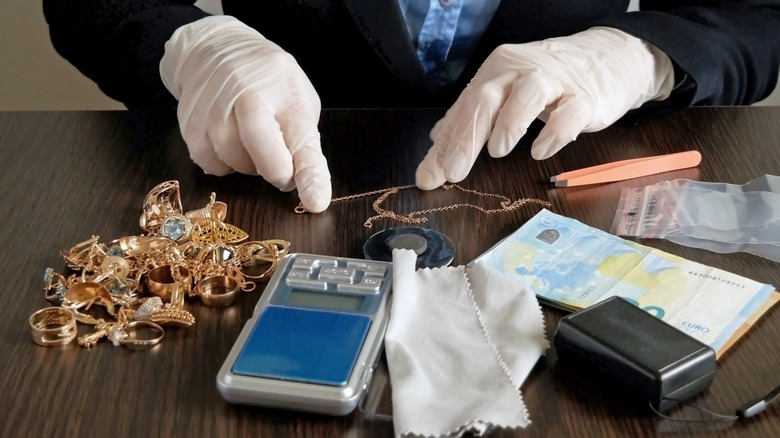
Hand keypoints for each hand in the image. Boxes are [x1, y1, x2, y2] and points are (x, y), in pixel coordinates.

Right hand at [160, 16, 330, 212]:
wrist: (215, 48)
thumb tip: (304, 186)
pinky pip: (211, 164)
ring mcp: (213, 106)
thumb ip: (302, 140)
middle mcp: (246, 93)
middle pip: (261, 148)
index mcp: (284, 89)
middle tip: (283, 173)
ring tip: (254, 144)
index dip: (310, 174)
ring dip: (250, 166)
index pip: (301, 137)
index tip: (316, 201)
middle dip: (276, 171)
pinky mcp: (190, 122)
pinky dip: (226, 164)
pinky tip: (231, 144)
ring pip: (234, 160)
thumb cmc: (268, 82)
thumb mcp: (297, 99)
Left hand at [415, 27, 674, 189]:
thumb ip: (469, 124)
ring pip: (527, 94)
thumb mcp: (503, 97)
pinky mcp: (585, 97)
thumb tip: (435, 152)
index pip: (464, 107)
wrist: (606, 59)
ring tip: (498, 150)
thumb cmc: (547, 81)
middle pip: (487, 98)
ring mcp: (555, 82)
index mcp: (496, 72)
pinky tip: (540, 151)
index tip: (430, 176)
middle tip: (453, 170)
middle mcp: (521, 71)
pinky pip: (569, 113)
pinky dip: (553, 133)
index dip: (446, 143)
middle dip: (467, 136)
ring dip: (508, 124)